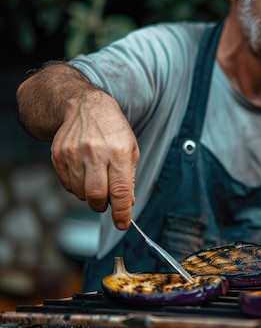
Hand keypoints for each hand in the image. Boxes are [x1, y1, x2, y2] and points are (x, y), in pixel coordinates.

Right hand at [51, 90, 138, 229]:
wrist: (85, 106)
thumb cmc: (113, 131)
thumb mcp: (131, 150)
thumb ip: (129, 178)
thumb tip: (127, 204)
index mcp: (119, 152)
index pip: (120, 191)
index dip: (122, 212)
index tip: (123, 224)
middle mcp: (95, 153)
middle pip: (96, 196)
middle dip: (103, 206)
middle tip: (107, 203)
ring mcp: (74, 153)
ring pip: (80, 193)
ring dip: (90, 196)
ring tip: (96, 181)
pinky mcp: (58, 155)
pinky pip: (67, 184)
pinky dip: (76, 187)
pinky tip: (84, 174)